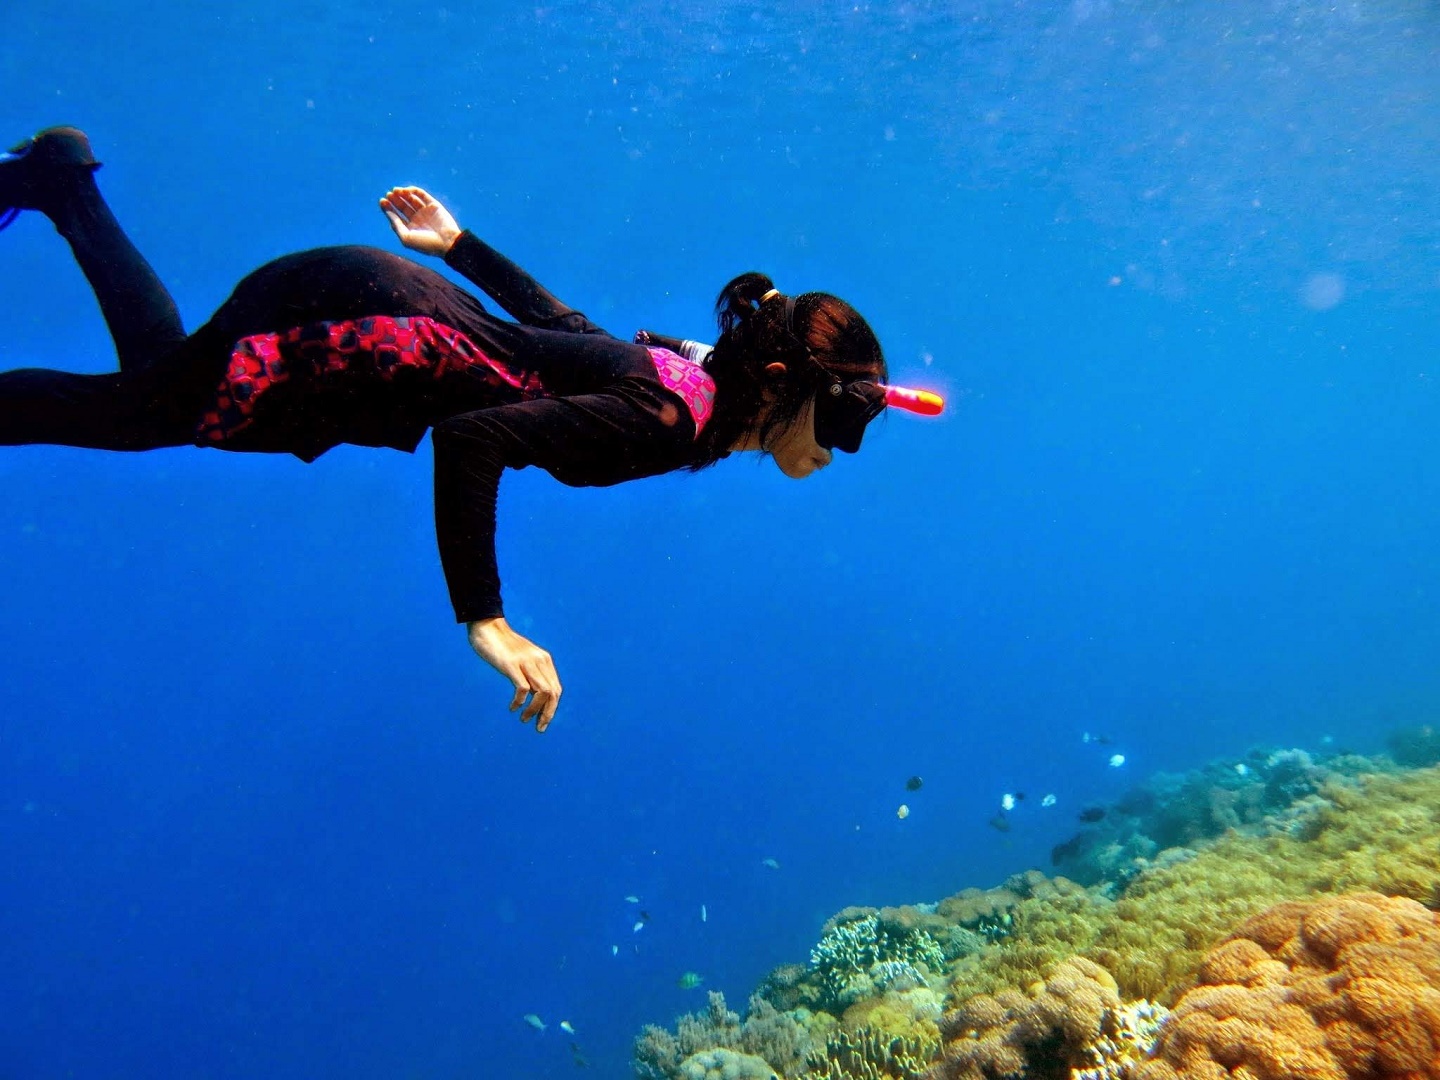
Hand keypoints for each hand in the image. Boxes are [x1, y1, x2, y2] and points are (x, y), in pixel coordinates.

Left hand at [379, 186, 461, 255]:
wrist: (447, 242)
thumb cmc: (426, 244)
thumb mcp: (406, 237)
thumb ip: (396, 225)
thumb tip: (387, 212)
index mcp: (410, 228)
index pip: (396, 215)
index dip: (388, 208)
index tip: (382, 201)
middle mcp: (417, 219)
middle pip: (402, 206)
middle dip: (394, 199)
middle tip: (388, 194)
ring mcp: (425, 211)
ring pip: (410, 199)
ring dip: (402, 194)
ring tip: (395, 191)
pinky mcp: (433, 205)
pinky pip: (421, 194)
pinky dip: (412, 191)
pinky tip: (405, 191)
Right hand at [466, 617, 562, 731]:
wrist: (487, 626)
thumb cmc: (502, 645)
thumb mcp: (522, 657)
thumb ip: (531, 671)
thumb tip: (535, 693)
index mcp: (544, 660)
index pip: (556, 689)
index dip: (552, 708)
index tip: (542, 721)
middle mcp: (539, 660)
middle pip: (553, 693)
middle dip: (547, 714)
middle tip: (538, 727)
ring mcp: (526, 662)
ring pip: (542, 693)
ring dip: (534, 710)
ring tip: (524, 719)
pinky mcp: (511, 665)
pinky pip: (523, 689)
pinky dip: (520, 702)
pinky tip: (513, 708)